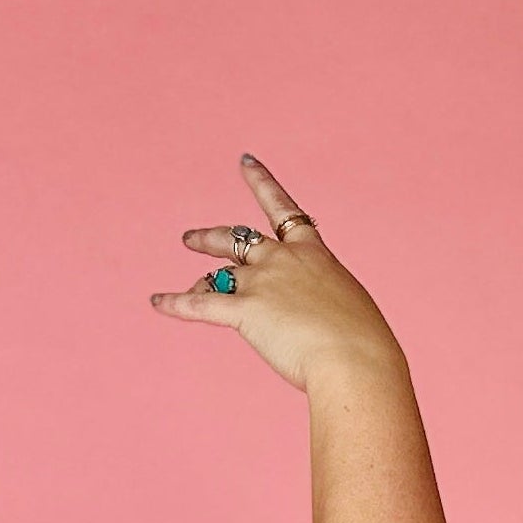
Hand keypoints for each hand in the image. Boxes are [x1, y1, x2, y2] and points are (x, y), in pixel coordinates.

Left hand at [149, 155, 403, 390]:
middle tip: (191, 238)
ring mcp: (261, 283)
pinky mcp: (244, 312)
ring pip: (218, 273)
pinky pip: (200, 305)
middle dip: (212, 238)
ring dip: (200, 279)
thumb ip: (324, 303)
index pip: (284, 210)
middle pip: (238, 240)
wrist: (357, 361)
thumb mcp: (350, 309)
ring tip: (189, 284)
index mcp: (314, 253)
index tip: (245, 161)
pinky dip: (175, 304)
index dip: (262, 182)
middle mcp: (282, 260)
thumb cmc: (365, 345)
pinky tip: (157, 302)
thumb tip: (313, 321)